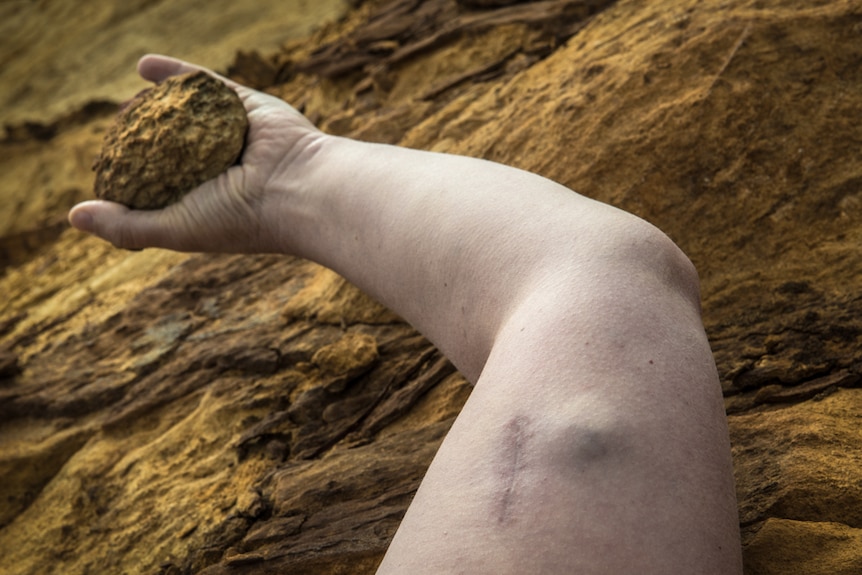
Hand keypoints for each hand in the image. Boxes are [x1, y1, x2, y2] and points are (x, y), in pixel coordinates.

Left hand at [69, 54, 321, 252]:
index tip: (107, 165)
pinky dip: (177, 73)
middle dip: (144, 137)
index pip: (163, 182)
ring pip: (189, 113)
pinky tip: (143, 66)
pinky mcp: (248, 104)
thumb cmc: (237, 218)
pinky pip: (208, 84)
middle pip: (174, 145)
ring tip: (126, 102)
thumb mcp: (173, 229)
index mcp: (210, 198)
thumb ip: (126, 225)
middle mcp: (223, 166)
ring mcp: (235, 133)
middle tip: (115, 131)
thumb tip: (73, 216)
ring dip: (158, 105)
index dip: (133, 173)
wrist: (298, 190)